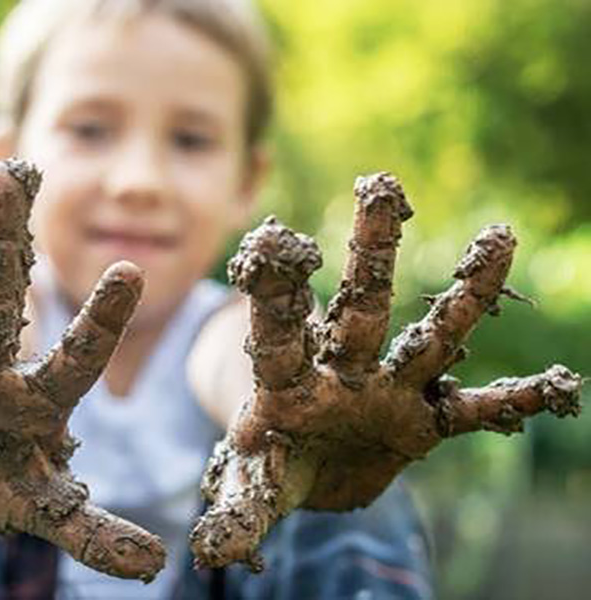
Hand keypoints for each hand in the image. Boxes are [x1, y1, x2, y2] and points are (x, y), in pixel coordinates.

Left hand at [190, 172, 581, 569]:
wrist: (309, 471)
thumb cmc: (271, 464)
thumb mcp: (253, 484)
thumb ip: (240, 508)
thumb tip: (209, 551)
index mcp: (288, 382)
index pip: (278, 330)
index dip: (275, 290)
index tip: (270, 240)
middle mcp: (343, 372)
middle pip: (360, 307)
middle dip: (372, 253)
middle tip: (382, 186)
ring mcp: (388, 391)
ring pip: (429, 337)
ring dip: (464, 296)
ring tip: (499, 236)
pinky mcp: (423, 421)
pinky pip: (475, 411)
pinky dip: (511, 404)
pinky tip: (556, 390)